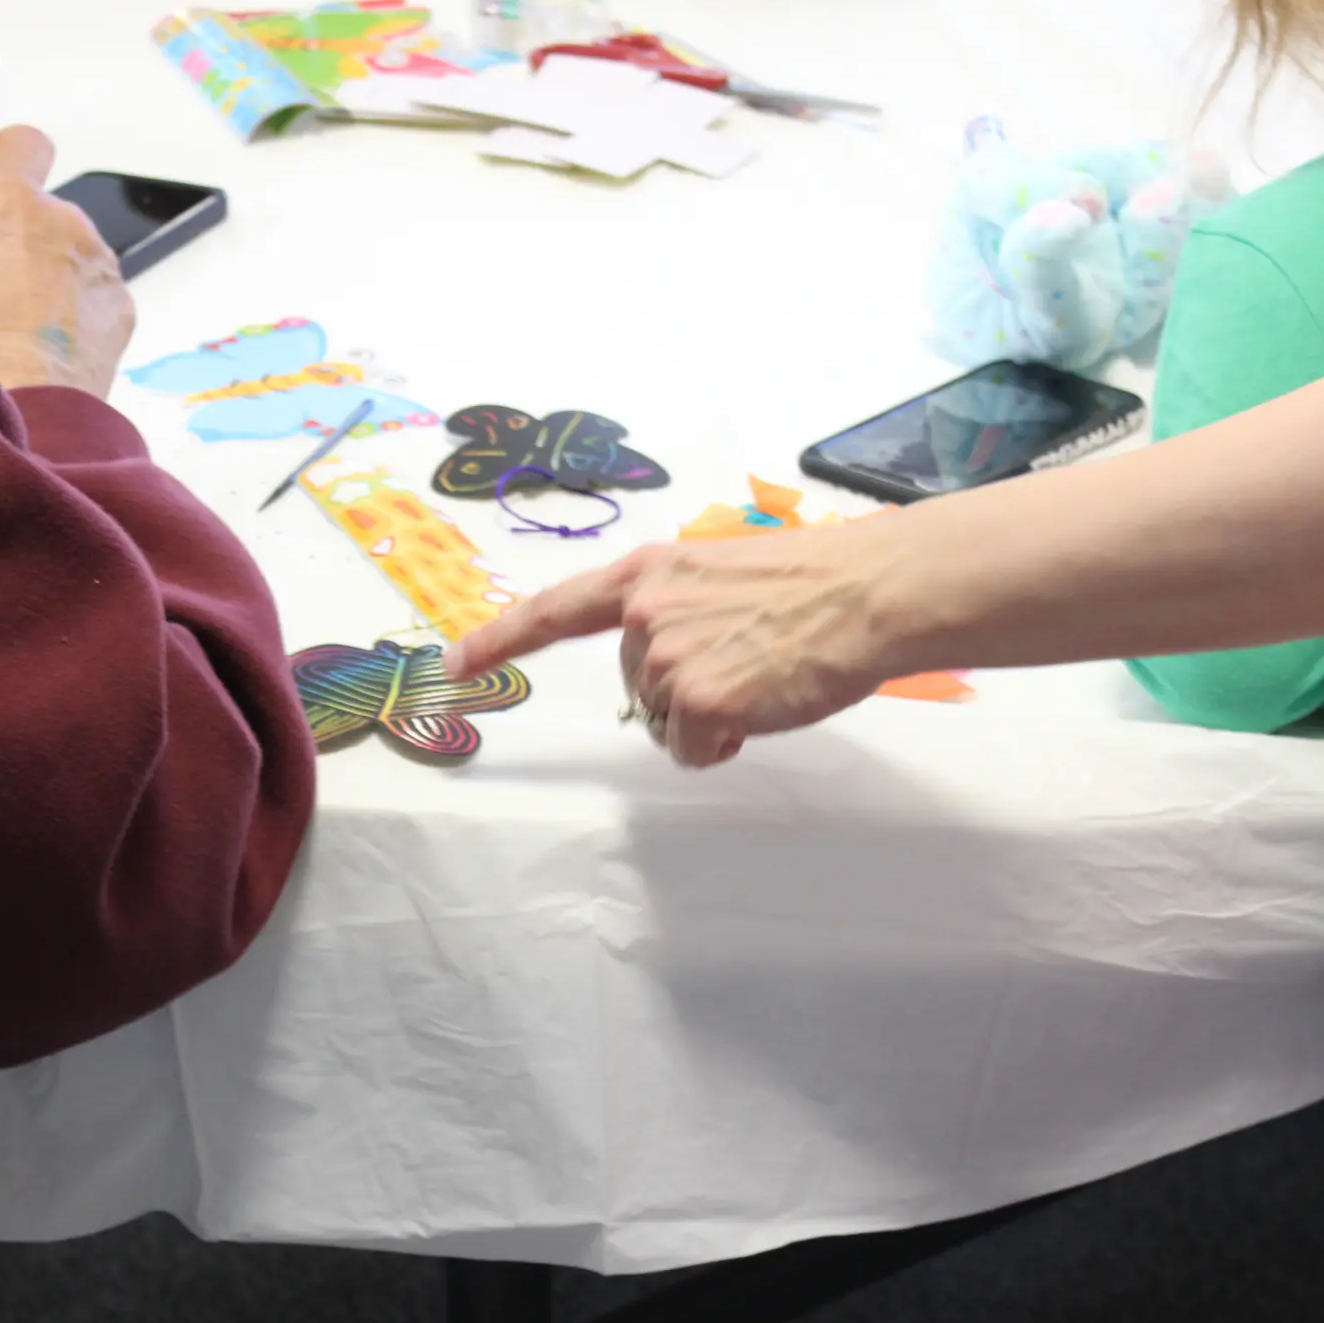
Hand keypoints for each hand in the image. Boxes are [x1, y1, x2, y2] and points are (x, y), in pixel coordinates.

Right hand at [0, 123, 133, 395]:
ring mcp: (100, 270)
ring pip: (67, 250)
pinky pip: (91, 296)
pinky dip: (70, 311)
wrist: (20, 429)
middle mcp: (66, 224)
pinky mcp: (120, 315)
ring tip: (3, 315)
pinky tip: (37, 342)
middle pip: (39, 205)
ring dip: (42, 270)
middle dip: (10, 228)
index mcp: (10, 203)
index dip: (1, 155)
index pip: (22, 141)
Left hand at [444, 521, 907, 767]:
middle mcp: (645, 612)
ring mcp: (667, 657)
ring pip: (664, 721)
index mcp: (649, 573)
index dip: (501, 640)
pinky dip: (722, 746)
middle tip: (748, 663)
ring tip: (764, 678)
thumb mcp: (723, 574)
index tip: (455, 664)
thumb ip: (676, 608)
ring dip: (707, 718)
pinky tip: (762, 708)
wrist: (868, 593)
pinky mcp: (698, 700)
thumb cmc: (814, 582)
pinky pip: (691, 750)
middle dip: (681, 691)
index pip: (556, 610)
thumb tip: (662, 662)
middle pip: (636, 685)